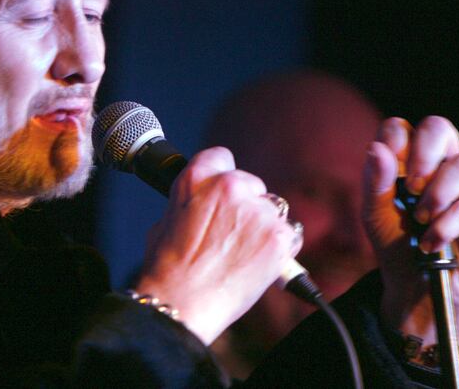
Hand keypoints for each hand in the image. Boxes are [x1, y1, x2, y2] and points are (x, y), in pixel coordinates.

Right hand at [135, 147, 302, 345]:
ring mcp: (258, 210)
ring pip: (273, 210)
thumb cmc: (168, 268)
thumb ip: (192, 203)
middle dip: (247, 206)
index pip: (221, 157)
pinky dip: (280, 251)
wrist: (183, 302)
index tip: (226, 192)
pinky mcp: (279, 236)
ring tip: (244, 256)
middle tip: (234, 235)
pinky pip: (290, 235)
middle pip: (252, 185)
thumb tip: (205, 208)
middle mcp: (230, 186)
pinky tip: (259, 266)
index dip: (223, 176)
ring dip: (264, 228)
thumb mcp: (167, 219)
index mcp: (196, 177)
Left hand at [364, 116, 458, 343]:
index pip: (403, 128)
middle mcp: (441, 164)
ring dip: (436, 196)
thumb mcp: (375, 213)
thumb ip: (375, 180)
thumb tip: (377, 148)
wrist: (416, 285)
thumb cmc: (395, 243)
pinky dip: (447, 225)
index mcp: (410, 160)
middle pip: (439, 127)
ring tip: (421, 221)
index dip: (395, 141)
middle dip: (422, 154)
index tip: (388, 167)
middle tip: (410, 187)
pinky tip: (432, 242)